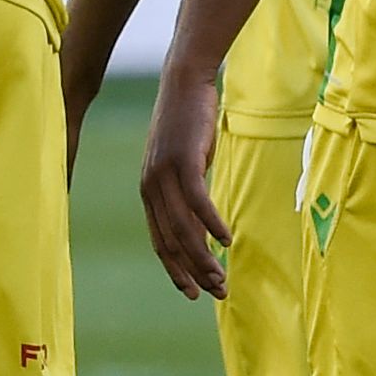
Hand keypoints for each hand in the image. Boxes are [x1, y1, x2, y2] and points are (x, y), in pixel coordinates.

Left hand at [137, 65, 231, 300]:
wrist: (185, 83)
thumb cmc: (190, 124)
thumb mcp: (186, 165)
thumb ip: (188, 195)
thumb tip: (202, 226)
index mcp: (149, 192)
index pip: (160, 243)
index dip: (177, 271)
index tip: (194, 292)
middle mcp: (151, 188)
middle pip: (171, 242)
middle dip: (194, 272)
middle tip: (217, 292)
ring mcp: (164, 175)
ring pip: (183, 229)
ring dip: (205, 257)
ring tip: (223, 276)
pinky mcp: (183, 162)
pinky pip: (198, 203)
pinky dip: (212, 225)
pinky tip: (226, 240)